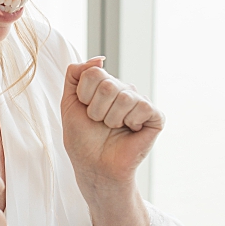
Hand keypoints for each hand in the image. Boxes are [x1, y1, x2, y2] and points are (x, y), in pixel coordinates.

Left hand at [61, 57, 162, 198]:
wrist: (94, 166)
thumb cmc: (82, 138)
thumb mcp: (69, 103)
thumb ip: (76, 75)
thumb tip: (99, 59)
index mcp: (105, 85)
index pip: (93, 73)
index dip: (84, 95)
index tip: (85, 111)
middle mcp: (124, 90)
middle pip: (107, 84)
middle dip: (96, 109)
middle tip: (99, 122)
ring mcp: (140, 102)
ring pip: (123, 96)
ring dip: (111, 118)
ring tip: (113, 128)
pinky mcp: (155, 116)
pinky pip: (142, 107)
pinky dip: (130, 122)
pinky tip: (130, 130)